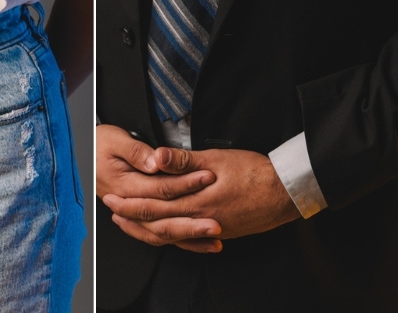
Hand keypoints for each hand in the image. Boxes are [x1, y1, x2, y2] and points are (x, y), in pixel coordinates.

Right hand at [95, 124, 220, 251]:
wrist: (85, 151)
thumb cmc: (101, 143)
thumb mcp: (116, 141)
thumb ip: (137, 153)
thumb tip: (156, 162)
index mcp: (126, 185)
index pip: (161, 189)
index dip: (186, 184)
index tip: (208, 179)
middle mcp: (130, 203)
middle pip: (164, 218)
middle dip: (193, 223)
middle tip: (217, 224)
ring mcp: (133, 213)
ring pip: (162, 233)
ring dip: (189, 238)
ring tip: (214, 241)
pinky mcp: (138, 215)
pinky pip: (158, 234)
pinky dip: (178, 240)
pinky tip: (196, 243)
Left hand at [102, 147, 300, 250]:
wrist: (285, 192)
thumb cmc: (255, 173)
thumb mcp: (217, 159)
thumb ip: (185, 160)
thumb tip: (157, 157)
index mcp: (196, 201)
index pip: (153, 205)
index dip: (130, 203)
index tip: (113, 198)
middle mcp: (200, 219)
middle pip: (157, 224)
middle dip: (131, 217)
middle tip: (112, 211)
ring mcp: (211, 228)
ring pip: (171, 235)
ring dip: (148, 229)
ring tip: (132, 224)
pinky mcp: (221, 230)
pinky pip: (190, 240)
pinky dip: (173, 238)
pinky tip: (168, 234)